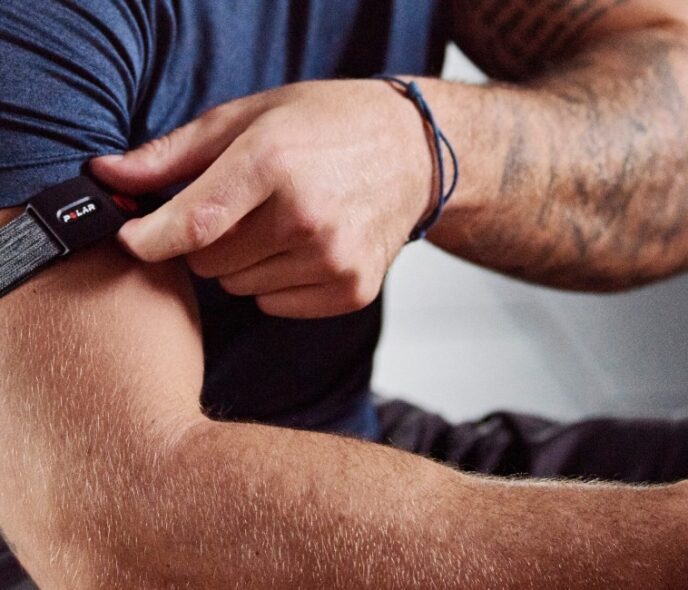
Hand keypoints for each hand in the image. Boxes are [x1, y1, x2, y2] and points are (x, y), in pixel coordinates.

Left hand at [91, 80, 434, 317]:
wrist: (412, 154)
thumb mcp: (251, 117)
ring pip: (239, 287)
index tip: (133, 237)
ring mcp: (333, 259)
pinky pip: (275, 305)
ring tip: (278, 223)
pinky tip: (302, 248)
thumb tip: (109, 178)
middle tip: (238, 209)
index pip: (191, 222)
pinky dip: (275, 283)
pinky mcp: (351, 289)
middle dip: (205, 240)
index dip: (149, 238)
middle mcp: (307, 217)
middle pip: (208, 261)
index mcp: (275, 162)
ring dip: (243, 262)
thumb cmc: (329, 126)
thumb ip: (175, 153)